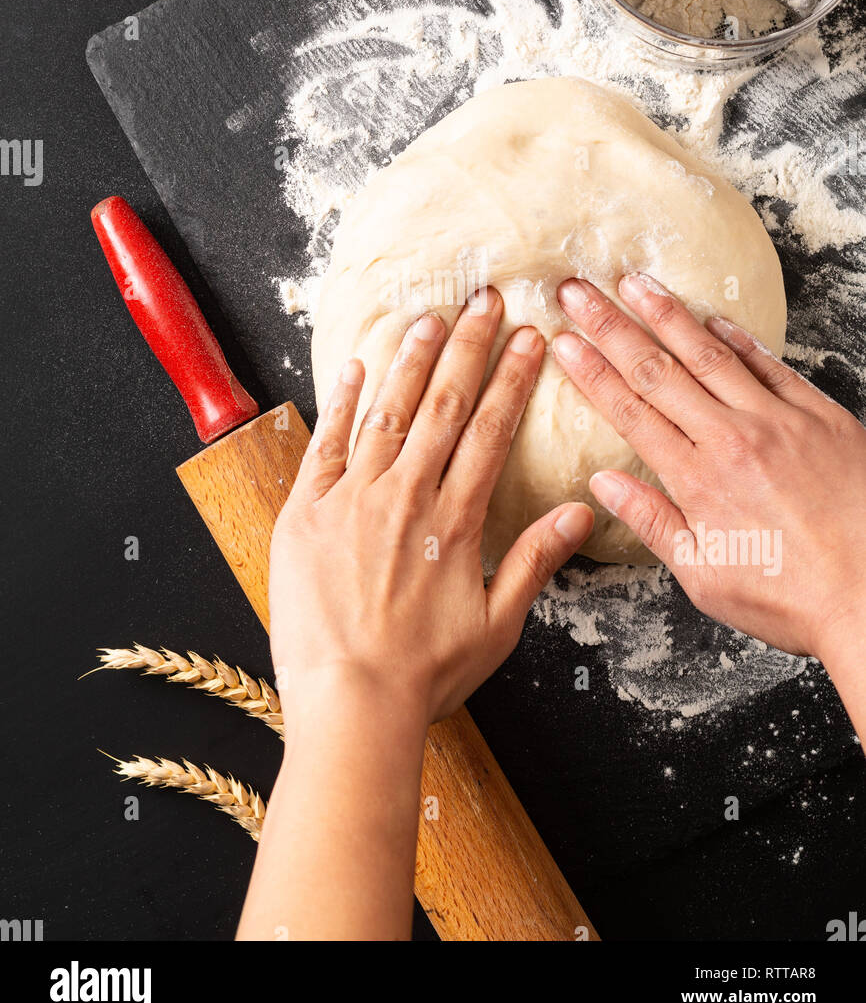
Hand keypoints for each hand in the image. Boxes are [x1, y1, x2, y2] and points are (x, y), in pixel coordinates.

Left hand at [270, 288, 592, 725]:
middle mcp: (406, 496)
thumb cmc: (425, 673)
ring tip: (429, 318)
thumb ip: (536, 560)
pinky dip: (340, 402)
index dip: (513, 378)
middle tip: (485, 299)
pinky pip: (324, 444)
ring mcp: (351, 499)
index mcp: (455, 520)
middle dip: (468, 348)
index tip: (529, 338)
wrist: (350, 702)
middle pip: (443, 406)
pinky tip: (354, 366)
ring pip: (386, 412)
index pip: (492, 431)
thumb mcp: (498, 625)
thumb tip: (583, 511)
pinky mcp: (305, 512)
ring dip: (410, 360)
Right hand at [552, 273, 865, 664]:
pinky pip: (770, 365)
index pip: (630, 411)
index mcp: (698, 480)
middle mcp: (733, 439)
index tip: (563, 340)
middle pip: (658, 371)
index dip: (590, 372)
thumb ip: (653, 523)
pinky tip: (713, 317)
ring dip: (667, 315)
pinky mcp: (821, 416)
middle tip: (578, 290)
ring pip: (710, 355)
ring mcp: (779, 421)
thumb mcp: (706, 576)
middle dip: (611, 326)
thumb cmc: (791, 598)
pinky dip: (737, 338)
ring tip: (634, 282)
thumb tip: (603, 483)